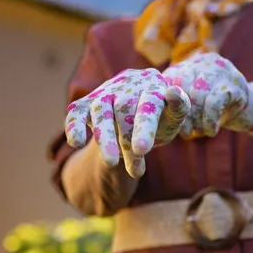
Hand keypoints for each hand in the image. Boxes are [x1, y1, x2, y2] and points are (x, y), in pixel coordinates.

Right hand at [65, 68, 189, 177]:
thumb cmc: (161, 118)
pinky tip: (77, 143)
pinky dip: (74, 126)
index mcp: (152, 84)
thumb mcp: (173, 117)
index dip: (144, 127)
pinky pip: (76, 112)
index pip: (148, 104)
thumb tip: (174, 94)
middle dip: (125, 138)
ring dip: (104, 138)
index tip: (142, 150)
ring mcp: (105, 92)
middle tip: (132, 167)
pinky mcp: (87, 103)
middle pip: (123, 109)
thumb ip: (178, 108)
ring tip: (112, 164)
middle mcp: (126, 84)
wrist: (138, 116)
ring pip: (100, 110)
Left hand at [162, 52, 252, 137]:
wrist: (249, 111)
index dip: (168, 104)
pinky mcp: (235, 82)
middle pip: (181, 85)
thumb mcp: (191, 105)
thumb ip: (174, 104)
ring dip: (196, 118)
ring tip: (199, 131)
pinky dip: (209, 120)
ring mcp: (220, 69)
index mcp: (189, 64)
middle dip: (182, 112)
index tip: (170, 124)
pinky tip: (211, 130)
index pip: (169, 80)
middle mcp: (203, 61)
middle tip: (186, 132)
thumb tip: (155, 112)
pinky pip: (214, 102)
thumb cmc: (213, 111)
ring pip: (197, 94)